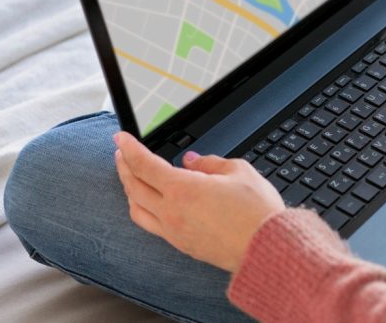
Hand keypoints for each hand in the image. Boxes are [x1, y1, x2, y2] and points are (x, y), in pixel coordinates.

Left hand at [113, 132, 284, 272]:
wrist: (264, 247)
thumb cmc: (256, 210)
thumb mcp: (238, 171)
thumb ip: (209, 163)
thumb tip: (191, 161)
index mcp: (182, 189)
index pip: (144, 164)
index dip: (130, 147)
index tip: (121, 137)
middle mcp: (171, 211)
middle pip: (133, 186)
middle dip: (124, 166)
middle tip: (121, 152)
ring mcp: (173, 231)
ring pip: (136, 209)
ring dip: (129, 189)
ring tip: (131, 177)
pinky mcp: (181, 245)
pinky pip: (150, 224)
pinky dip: (143, 208)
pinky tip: (151, 202)